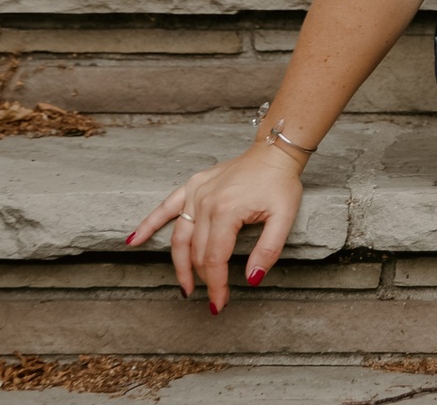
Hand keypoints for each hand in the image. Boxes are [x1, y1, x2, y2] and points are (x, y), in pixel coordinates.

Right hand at [124, 143, 303, 312]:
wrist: (274, 152)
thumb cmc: (280, 183)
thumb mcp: (284, 217)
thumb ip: (268, 250)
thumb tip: (251, 279)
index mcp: (227, 211)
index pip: (215, 259)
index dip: (216, 285)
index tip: (219, 303)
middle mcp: (206, 203)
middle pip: (197, 252)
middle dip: (204, 279)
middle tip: (213, 299)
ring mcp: (196, 193)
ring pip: (180, 238)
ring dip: (180, 265)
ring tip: (185, 286)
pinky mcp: (193, 185)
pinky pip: (166, 207)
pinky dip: (149, 224)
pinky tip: (134, 240)